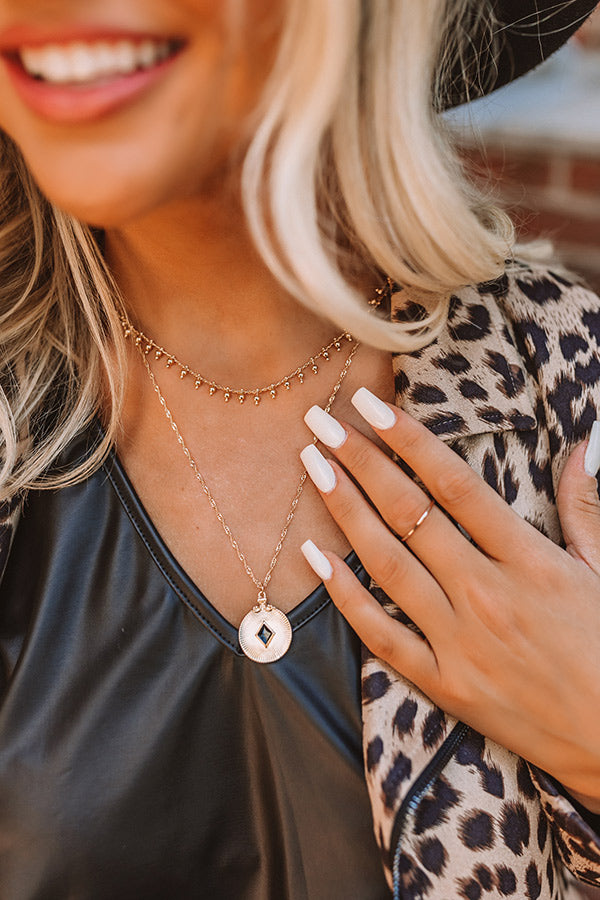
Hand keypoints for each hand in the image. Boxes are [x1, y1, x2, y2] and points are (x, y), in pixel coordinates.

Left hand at [300, 388, 599, 811]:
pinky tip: (315, 557)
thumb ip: (584, 505)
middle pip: (408, 514)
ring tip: (313, 468)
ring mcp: (460, 642)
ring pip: (387, 564)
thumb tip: (586, 441)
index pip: (455, 484)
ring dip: (344, 511)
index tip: (370, 404)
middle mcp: (487, 595)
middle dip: (360, 461)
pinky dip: (346, 596)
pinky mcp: (445, 685)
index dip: (408, 439)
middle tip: (320, 423)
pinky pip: (382, 635)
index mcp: (530, 561)